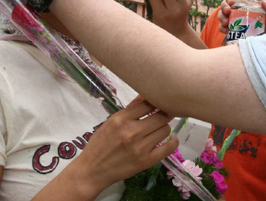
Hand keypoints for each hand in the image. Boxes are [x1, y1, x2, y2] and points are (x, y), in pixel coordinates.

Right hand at [62, 99, 178, 198]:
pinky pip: (169, 148)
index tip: (159, 103)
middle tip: (164, 114)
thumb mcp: (111, 121)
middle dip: (165, 114)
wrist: (92, 170)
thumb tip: (146, 94)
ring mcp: (140, 147)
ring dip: (164, 127)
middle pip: (161, 116)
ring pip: (165, 130)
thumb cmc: (100, 144)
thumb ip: (130, 108)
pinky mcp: (146, 161)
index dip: (156, 102)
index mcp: (121, 119)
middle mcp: (132, 132)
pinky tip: (171, 138)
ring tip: (159, 129)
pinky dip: (173, 141)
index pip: (148, 104)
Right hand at [217, 0, 265, 34]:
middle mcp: (237, 13)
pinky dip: (221, 28)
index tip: (232, 1)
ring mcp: (232, 23)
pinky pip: (222, 28)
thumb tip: (263, 2)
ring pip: (221, 16)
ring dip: (221, 17)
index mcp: (245, 7)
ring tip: (226, 22)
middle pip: (225, 6)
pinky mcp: (230, 32)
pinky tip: (226, 30)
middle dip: (223, 7)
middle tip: (228, 11)